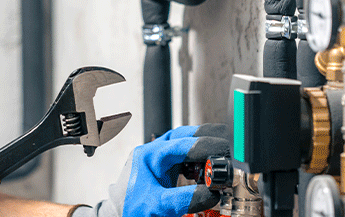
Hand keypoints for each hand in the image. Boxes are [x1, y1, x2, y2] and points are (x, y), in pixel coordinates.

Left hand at [74, 124, 228, 216]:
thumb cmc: (130, 209)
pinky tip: (208, 169)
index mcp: (148, 155)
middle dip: (206, 140)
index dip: (203, 146)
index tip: (222, 154)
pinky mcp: (164, 168)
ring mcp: (159, 158)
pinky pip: (185, 156)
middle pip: (184, 135)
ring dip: (204, 148)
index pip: (180, 143)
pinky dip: (198, 159)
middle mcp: (153, 152)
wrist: (118, 216)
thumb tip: (212, 193)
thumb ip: (183, 199)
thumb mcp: (157, 206)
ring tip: (220, 159)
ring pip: (185, 143)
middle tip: (226, 151)